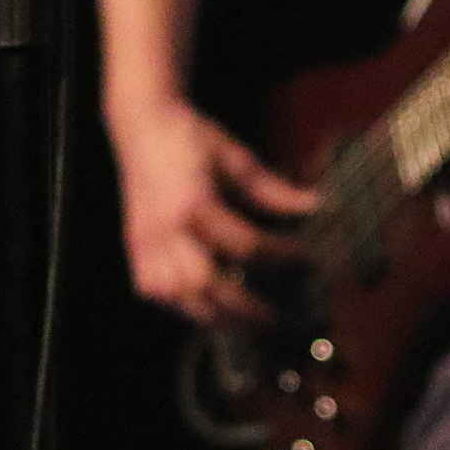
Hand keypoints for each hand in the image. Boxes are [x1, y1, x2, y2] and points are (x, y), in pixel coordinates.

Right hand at [105, 94, 319, 327]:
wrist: (142, 125)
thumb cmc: (191, 137)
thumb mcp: (236, 157)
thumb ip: (272, 189)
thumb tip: (315, 207)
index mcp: (194, 203)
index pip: (245, 245)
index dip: (281, 257)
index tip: (307, 261)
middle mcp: (166, 231)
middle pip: (208, 285)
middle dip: (246, 309)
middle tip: (279, 319)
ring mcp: (145, 246)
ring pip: (180, 299)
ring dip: (216, 317)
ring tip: (249, 324)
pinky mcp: (135, 252)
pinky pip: (159, 295)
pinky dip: (186, 308)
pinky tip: (211, 309)